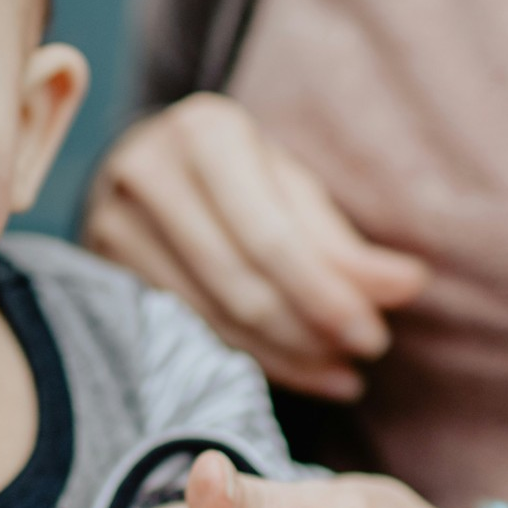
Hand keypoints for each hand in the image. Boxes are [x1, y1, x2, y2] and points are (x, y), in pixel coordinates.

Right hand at [85, 93, 426, 398]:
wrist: (143, 161)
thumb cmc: (236, 172)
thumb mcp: (290, 185)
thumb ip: (342, 242)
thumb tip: (406, 286)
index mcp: (206, 132)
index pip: (270, 237)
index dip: (325, 295)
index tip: (374, 335)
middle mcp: (148, 171)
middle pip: (238, 281)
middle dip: (309, 331)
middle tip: (360, 358)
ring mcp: (112, 221)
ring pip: (211, 314)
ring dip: (284, 355)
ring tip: (337, 374)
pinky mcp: (101, 265)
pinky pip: (186, 329)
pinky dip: (246, 357)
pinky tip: (293, 370)